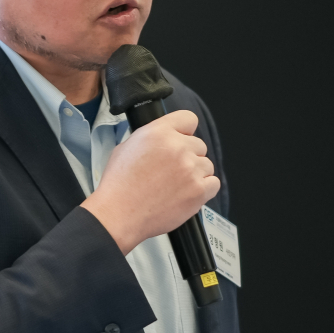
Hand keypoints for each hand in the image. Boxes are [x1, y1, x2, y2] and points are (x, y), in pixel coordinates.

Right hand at [82, 110, 219, 254]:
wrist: (119, 213)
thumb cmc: (119, 185)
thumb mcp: (125, 148)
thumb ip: (151, 138)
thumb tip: (165, 138)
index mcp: (158, 133)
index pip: (189, 119)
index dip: (184, 131)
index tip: (181, 138)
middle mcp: (177, 148)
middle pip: (199, 145)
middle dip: (187, 156)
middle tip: (170, 170)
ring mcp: (191, 170)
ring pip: (207, 165)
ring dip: (195, 173)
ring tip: (174, 185)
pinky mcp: (199, 191)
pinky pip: (213, 183)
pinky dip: (203, 189)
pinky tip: (185, 193)